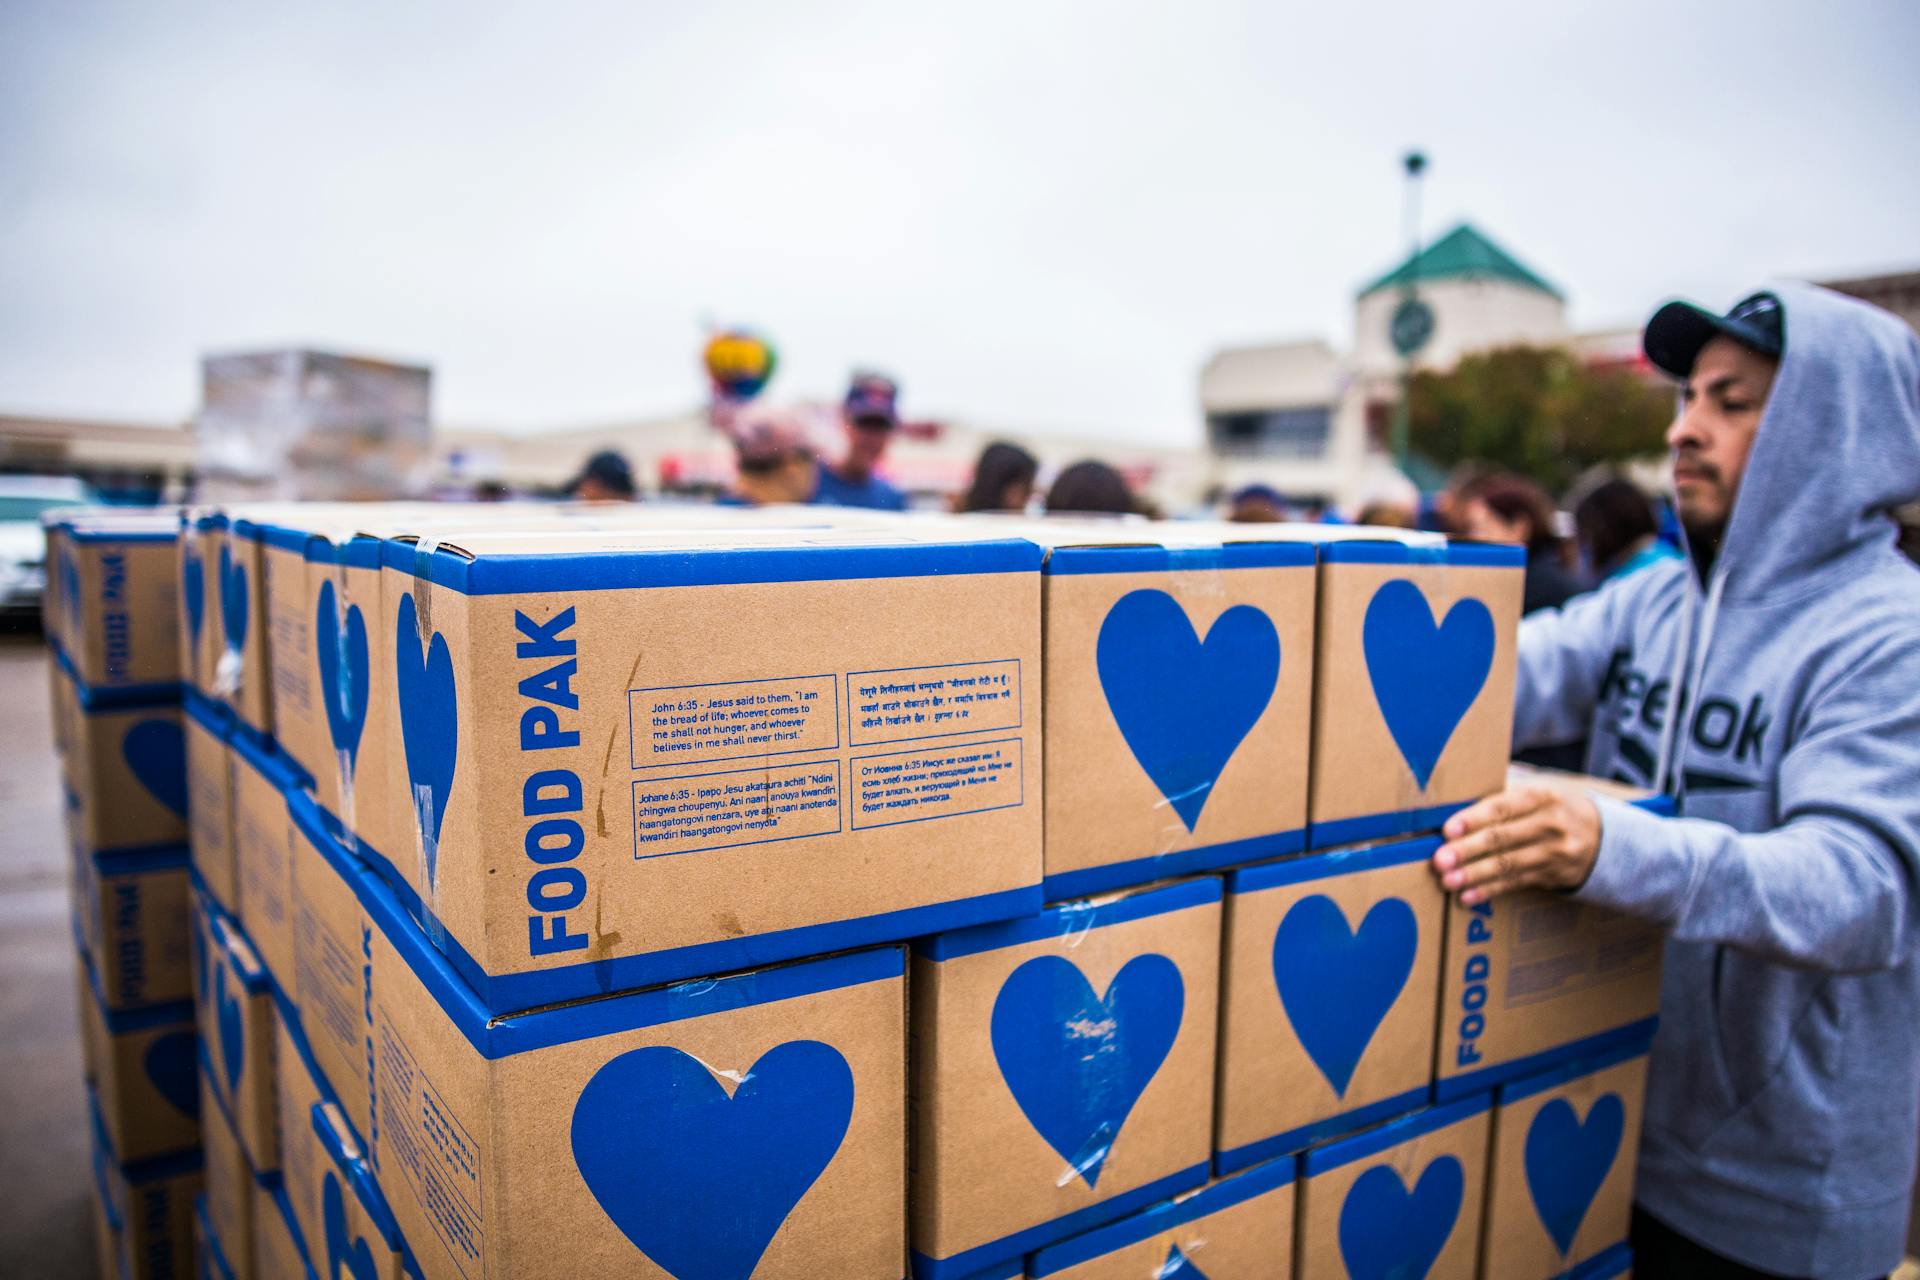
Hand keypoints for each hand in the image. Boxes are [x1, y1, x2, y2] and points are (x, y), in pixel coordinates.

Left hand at [1431, 784, 1601, 904]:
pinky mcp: (1553, 875)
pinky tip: (1467, 897)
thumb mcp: (1537, 796)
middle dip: (1468, 850)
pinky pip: (1516, 883)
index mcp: (1541, 796)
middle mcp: (1551, 824)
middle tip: (1440, 860)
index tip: (1448, 830)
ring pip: (1508, 864)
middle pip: (1503, 838)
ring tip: (1448, 881)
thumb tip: (1450, 812)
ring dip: (1475, 875)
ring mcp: (1555, 852)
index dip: (1474, 819)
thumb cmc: (1550, 810)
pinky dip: (1489, 890)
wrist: (1602, 836)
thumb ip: (1502, 802)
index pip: (1503, 807)